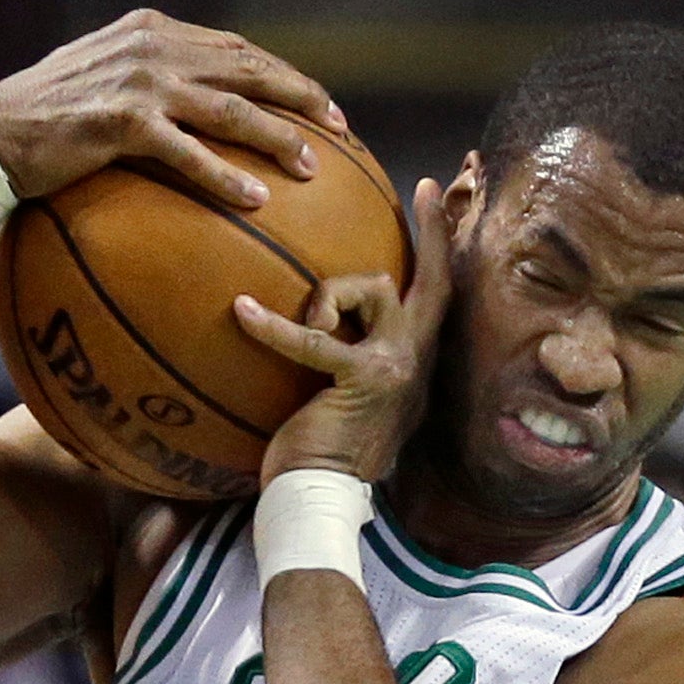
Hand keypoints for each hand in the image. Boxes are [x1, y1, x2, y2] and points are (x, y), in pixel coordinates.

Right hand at [0, 10, 346, 209]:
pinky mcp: (121, 122)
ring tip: (313, 169)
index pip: (238, 49)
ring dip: (278, 139)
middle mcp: (153, 45)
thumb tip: (201, 105)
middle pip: (248, 70)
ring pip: (230, 109)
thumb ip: (151, 76)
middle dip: (302, 99)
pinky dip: (227, 176)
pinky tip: (257, 199)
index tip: (322, 106)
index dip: (286, 76)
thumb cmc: (45, 115)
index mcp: (153, 29)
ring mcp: (139, 81)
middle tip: (341, 130)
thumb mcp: (103, 76)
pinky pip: (189, 153)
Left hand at [232, 177, 452, 483]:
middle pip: (421, 281)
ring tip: (300, 323)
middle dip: (427, 233)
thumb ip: (345, 353)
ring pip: (372, 288)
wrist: (319, 496)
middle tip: (422, 187)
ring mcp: (395, 366)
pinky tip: (242, 311)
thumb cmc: (320, 450)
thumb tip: (316, 322)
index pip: (438, 293)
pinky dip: (273, 326)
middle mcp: (414, 359)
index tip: (435, 193)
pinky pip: (311, 337)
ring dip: (329, 296)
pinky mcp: (361, 378)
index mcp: (412, 361)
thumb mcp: (344, 394)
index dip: (441, 243)